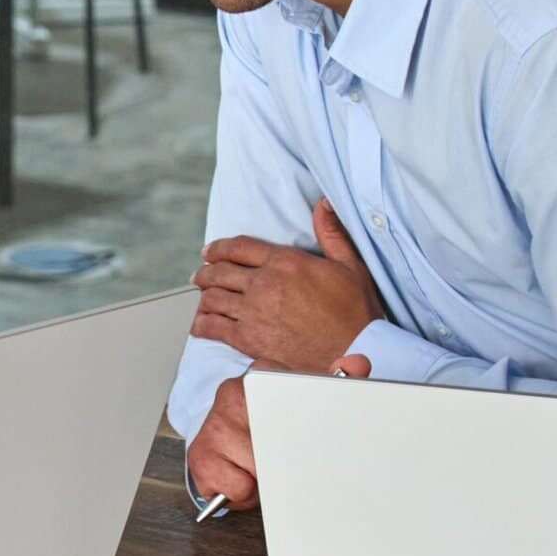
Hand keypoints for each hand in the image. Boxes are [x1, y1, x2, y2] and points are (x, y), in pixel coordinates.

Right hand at [187, 351, 371, 513]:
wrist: (228, 451)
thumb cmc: (271, 430)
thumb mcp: (309, 403)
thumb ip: (338, 382)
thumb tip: (358, 363)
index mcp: (260, 375)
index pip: (293, 396)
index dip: (306, 428)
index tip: (307, 438)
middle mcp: (232, 393)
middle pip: (277, 437)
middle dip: (286, 458)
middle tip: (284, 459)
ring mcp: (213, 424)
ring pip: (259, 466)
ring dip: (265, 478)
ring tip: (261, 469)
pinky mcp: (199, 456)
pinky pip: (237, 487)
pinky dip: (244, 493)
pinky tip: (241, 479)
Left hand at [191, 199, 384, 370]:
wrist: (356, 352)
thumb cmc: (356, 312)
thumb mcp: (350, 265)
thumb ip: (331, 233)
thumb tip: (323, 204)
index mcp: (285, 262)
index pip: (239, 247)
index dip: (218, 248)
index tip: (209, 251)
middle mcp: (264, 284)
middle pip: (219, 271)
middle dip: (206, 272)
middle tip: (200, 275)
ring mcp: (253, 312)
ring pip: (212, 298)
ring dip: (203, 296)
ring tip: (201, 296)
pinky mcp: (248, 339)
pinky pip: (213, 327)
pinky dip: (202, 324)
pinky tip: (201, 324)